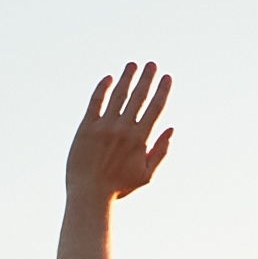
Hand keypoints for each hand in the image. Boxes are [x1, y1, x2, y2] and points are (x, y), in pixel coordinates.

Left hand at [66, 62, 174, 205]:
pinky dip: (103, 88)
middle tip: (152, 63)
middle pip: (138, 97)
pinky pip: (95, 102)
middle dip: (147, 78)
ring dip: (127, 77)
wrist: (89, 195)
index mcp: (139, 139)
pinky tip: (109, 78)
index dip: (162, 90)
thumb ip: (160, 151)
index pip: (155, 108)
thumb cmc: (118, 187)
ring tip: (132, 64)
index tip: (167, 77)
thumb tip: (172, 129)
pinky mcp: (86, 128)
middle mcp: (122, 129)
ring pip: (118, 95)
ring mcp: (103, 127)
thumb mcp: (146, 175)